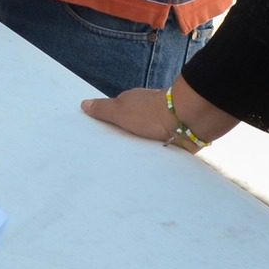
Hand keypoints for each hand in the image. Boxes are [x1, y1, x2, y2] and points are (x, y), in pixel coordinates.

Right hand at [82, 78, 234, 151]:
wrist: (184, 122)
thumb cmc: (150, 113)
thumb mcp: (119, 110)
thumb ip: (102, 109)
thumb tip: (84, 104)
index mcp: (132, 102)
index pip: (114, 114)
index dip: (106, 125)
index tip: (97, 139)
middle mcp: (145, 112)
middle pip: (128, 127)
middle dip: (121, 138)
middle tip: (108, 156)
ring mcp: (159, 124)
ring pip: (142, 138)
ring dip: (137, 147)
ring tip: (124, 165)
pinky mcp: (170, 138)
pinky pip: (155, 148)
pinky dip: (150, 154)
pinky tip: (144, 164)